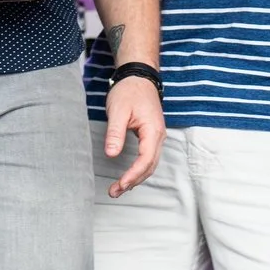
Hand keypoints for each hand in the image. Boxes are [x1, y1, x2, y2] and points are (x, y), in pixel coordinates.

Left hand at [102, 76, 163, 196]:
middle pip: (149, 166)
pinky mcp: (151, 136)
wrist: (139, 78)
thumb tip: (111, 154)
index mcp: (153, 131)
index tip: (120, 185)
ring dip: (136, 178)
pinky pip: (148, 158)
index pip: (145, 160)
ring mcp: (157, 137)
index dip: (133, 175)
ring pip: (150, 164)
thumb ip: (115, 133)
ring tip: (118, 189)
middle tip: (114, 192)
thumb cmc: (129, 91)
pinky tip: (128, 176)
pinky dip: (139, 170)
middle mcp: (158, 136)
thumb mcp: (118, 111)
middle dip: (133, 181)